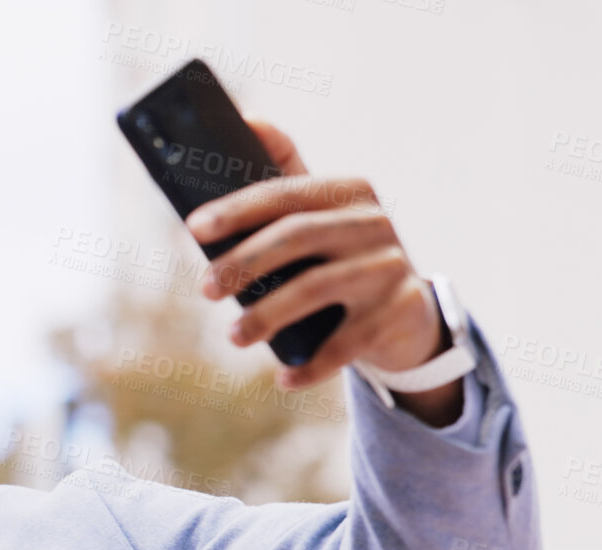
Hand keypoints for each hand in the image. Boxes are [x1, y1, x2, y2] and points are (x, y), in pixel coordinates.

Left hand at [187, 117, 452, 408]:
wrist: (407, 313)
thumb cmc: (341, 258)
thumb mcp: (319, 217)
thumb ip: (284, 178)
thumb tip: (247, 117)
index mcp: (349, 191)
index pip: (286, 192)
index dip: (238, 208)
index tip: (193, 228)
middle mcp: (375, 222)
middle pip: (299, 236)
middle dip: (244, 263)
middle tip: (204, 289)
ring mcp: (392, 266)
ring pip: (319, 288)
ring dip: (268, 316)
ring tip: (234, 338)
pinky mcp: (400, 311)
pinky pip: (348, 342)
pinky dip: (312, 366)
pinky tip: (283, 380)